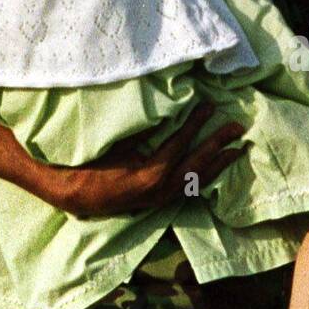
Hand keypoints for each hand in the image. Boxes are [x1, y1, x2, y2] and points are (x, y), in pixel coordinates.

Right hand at [55, 102, 245, 217]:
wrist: (70, 194)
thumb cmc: (88, 165)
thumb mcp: (114, 144)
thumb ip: (142, 130)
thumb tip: (166, 111)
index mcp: (150, 175)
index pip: (180, 144)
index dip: (196, 124)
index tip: (210, 106)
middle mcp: (160, 190)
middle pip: (197, 165)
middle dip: (219, 144)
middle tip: (238, 127)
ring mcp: (159, 199)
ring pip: (196, 182)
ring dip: (218, 165)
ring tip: (237, 150)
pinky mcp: (157, 203)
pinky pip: (187, 190)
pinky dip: (203, 179)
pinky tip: (215, 170)